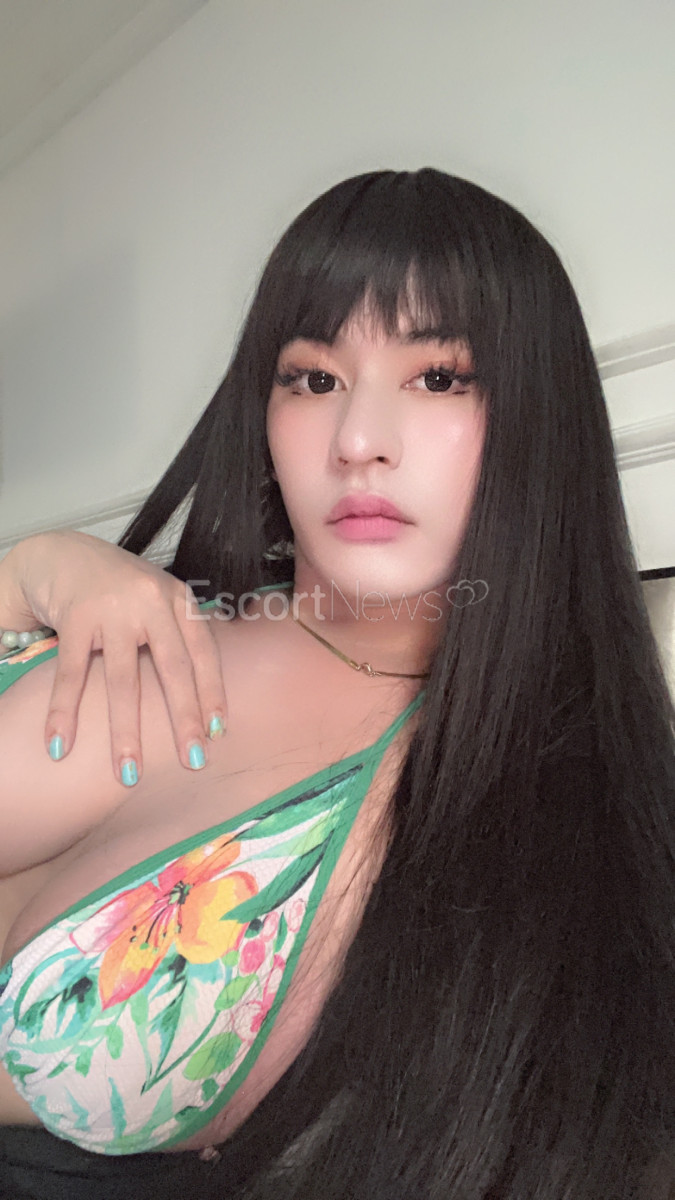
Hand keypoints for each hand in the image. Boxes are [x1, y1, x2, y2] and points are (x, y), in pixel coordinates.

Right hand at [0, 530, 227, 783]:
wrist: (61, 553)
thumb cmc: (117, 588)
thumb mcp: (156, 600)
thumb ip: (178, 635)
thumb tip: (205, 698)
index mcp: (177, 599)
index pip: (203, 652)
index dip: (212, 693)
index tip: (218, 733)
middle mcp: (151, 600)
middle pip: (173, 668)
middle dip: (184, 718)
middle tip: (192, 760)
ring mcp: (112, 607)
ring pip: (123, 680)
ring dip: (125, 732)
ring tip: (128, 774)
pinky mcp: (75, 616)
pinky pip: (72, 674)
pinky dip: (64, 713)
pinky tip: (60, 745)